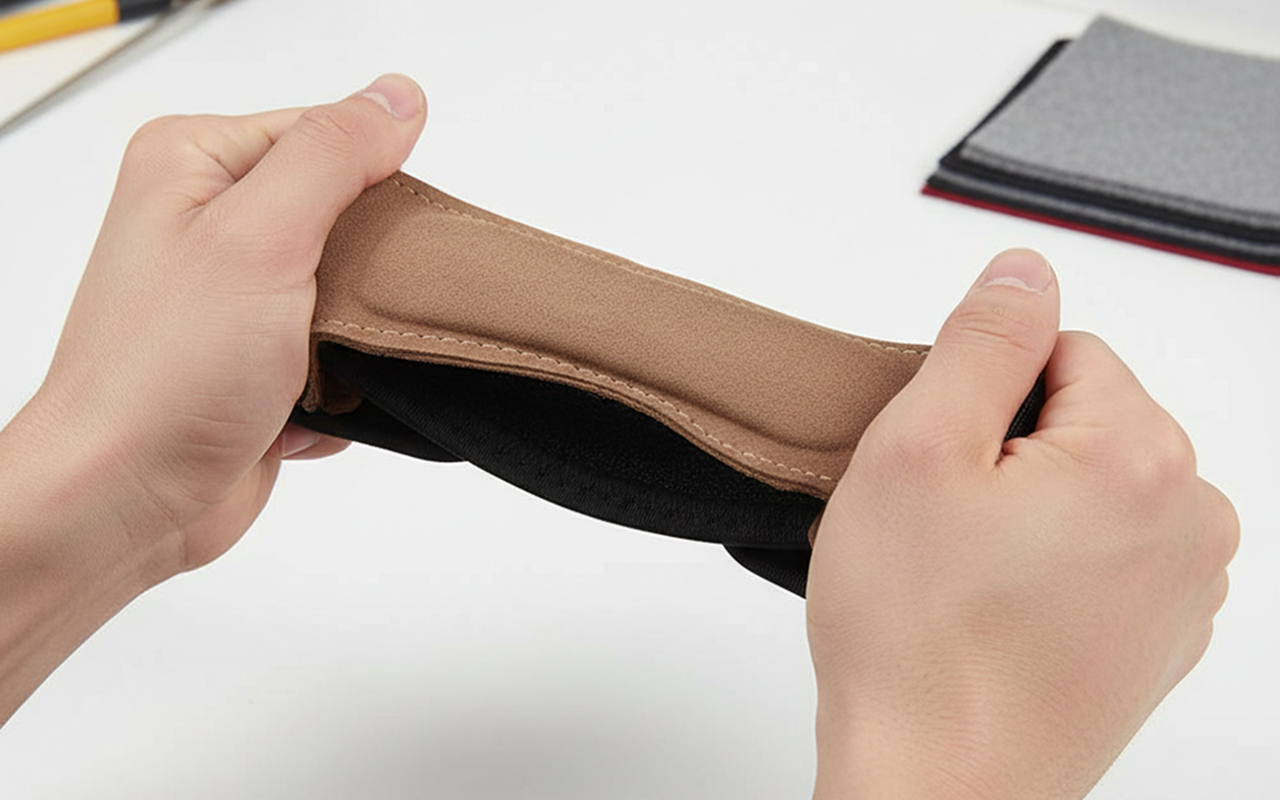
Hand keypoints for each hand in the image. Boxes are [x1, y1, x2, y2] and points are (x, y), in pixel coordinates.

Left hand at [0, 75, 425, 721]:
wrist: (126, 500)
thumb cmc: (160, 376)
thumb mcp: (258, 237)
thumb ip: (333, 156)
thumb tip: (397, 97)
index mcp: (197, 164)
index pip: (329, 136)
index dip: (375, 186)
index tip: (385, 239)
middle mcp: (211, 222)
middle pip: (349, 215)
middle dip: (371, 272)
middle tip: (352, 309)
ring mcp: (237, 294)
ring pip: (353, 291)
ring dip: (361, 337)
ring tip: (324, 364)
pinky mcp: (259, 358)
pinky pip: (342, 355)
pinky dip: (342, 385)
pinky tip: (303, 405)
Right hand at [806, 250, 1237, 799]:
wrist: (934, 785)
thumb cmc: (918, 639)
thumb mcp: (918, 449)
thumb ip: (982, 339)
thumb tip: (1026, 270)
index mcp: (1142, 457)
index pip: (1061, 350)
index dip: (978, 397)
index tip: (942, 466)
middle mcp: (1190, 519)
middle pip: (1080, 417)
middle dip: (1004, 450)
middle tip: (943, 526)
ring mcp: (1183, 587)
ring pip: (1086, 484)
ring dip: (1024, 508)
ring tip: (966, 575)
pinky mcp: (1158, 636)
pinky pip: (1099, 549)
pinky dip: (1047, 561)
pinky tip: (994, 610)